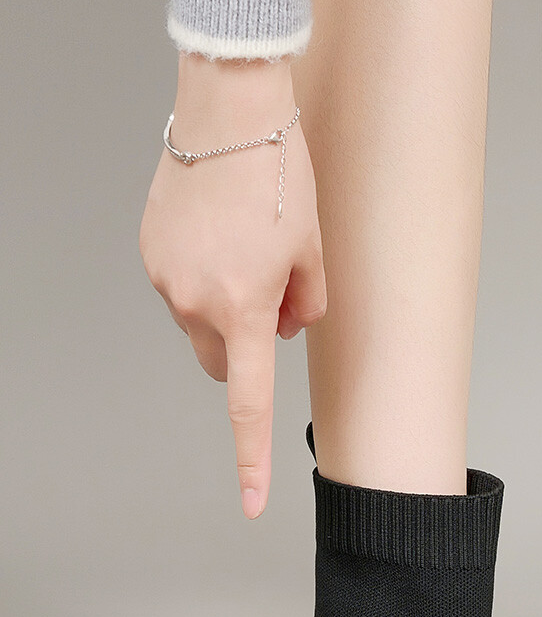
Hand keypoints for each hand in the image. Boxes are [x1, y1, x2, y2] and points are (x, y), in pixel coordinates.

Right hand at [140, 55, 325, 518]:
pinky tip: (220, 236)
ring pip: (203, 326)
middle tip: (273, 295)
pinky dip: (205, 280)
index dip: (250, 458)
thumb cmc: (281, 178)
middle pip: (225, 363)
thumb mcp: (315, 254)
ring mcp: (166, 279)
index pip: (249, 404)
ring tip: (246, 250)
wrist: (228, 114)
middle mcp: (195, 303)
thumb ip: (306, 307)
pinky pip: (183, 289)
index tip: (249, 503)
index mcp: (243, 311)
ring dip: (226, 309)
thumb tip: (286, 330)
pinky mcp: (150, 254)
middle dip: (248, 349)